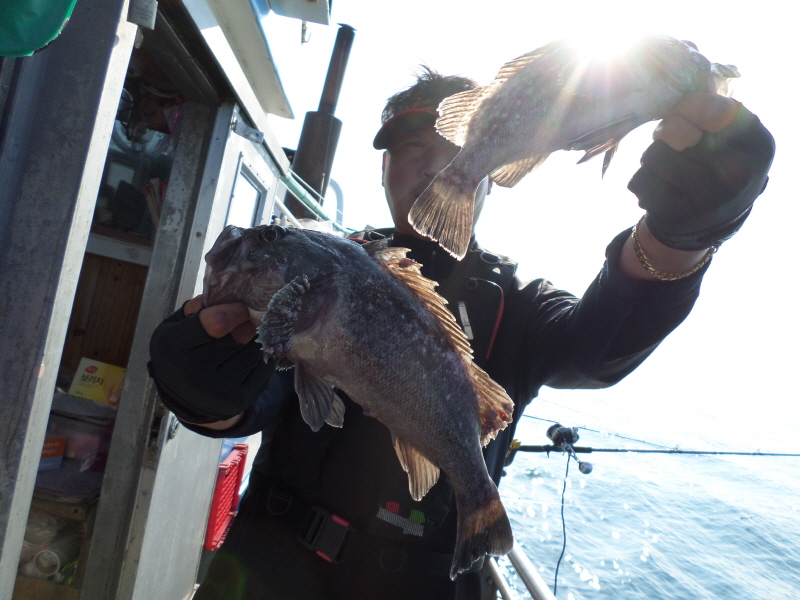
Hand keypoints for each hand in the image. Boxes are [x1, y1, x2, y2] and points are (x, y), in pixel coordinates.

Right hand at [148, 297, 273, 423]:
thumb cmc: (181, 355)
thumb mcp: (175, 328)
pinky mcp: (241, 399)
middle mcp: (195, 371)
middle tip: (247, 318)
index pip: (217, 321)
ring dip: (253, 339)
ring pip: (252, 349)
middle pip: (239, 334)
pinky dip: (257, 357)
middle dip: (246, 323)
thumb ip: (195, 308)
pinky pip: (261, 365)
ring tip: (243, 340)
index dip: (234, 309)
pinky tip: (245, 358)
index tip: (242, 304)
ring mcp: (220, 389)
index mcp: (173, 346)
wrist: (188, 401)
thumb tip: (225, 292)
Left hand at [628, 93, 774, 250]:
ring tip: (665, 164)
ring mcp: (706, 201)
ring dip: (652, 155)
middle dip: (667, 131)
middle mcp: (737, 177)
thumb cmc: (719, 160)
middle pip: (675, 132)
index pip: (714, 111)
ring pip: (653, 155)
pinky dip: (642, 178)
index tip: (683, 113)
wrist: (714, 218)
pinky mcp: (675, 216)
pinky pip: (639, 181)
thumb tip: (676, 102)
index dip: (688, 107)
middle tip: (673, 141)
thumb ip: (711, 109)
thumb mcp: (733, 132)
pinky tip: (659, 185)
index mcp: (758, 146)